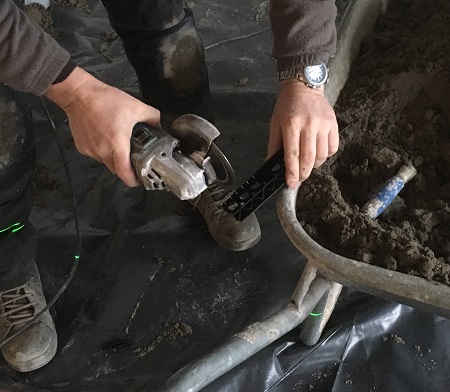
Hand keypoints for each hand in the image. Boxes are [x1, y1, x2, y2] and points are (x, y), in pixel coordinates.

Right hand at [45, 67, 160, 186]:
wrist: (79, 93)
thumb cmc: (106, 100)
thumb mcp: (136, 106)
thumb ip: (152, 117)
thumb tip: (158, 126)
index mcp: (117, 145)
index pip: (124, 173)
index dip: (133, 180)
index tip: (140, 179)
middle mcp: (102, 152)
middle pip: (117, 170)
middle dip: (126, 167)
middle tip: (134, 158)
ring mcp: (90, 151)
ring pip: (106, 162)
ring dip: (114, 158)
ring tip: (119, 144)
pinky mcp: (82, 147)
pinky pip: (96, 155)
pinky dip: (103, 151)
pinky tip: (105, 137)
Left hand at [267, 80, 338, 187]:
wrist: (304, 86)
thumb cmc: (286, 106)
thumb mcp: (275, 123)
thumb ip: (274, 145)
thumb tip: (271, 165)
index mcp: (291, 124)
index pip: (292, 154)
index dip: (292, 172)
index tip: (291, 184)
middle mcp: (309, 124)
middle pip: (309, 158)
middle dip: (303, 173)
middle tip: (299, 179)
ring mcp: (323, 124)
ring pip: (322, 156)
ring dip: (314, 165)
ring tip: (307, 164)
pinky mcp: (334, 124)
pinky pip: (333, 148)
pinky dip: (326, 156)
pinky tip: (318, 153)